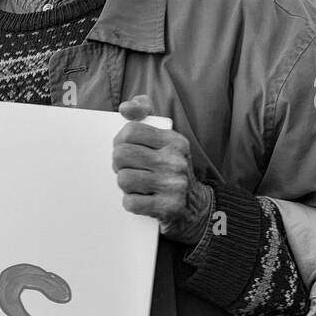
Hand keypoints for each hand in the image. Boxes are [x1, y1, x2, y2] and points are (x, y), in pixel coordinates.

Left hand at [113, 95, 211, 243]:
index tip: (126, 150)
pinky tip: (143, 200)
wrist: (196, 207)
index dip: (120, 142)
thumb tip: (125, 107)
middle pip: (121, 155)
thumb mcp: (165, 141)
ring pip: (123, 179)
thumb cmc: (171, 170)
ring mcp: (173, 185)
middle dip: (119, 164)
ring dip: (125, 185)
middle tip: (129, 170)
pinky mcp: (168, 207)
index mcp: (174, 141)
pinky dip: (131, 203)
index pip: (131, 131)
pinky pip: (130, 202)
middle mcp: (176, 161)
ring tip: (137, 186)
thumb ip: (144, 117)